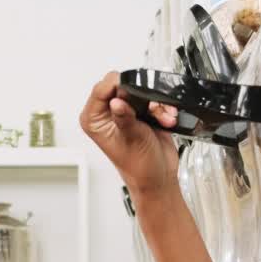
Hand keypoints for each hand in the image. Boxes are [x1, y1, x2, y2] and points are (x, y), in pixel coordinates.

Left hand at [79, 72, 178, 194]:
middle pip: (121, 84)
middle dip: (141, 95)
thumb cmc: (139, 167)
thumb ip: (124, 117)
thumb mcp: (131, 138)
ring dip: (155, 103)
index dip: (118, 86)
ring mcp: (124, 111)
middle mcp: (106, 113)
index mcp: (94, 119)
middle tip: (148, 110)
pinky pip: (152, 97)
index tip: (133, 93)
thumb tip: (117, 101)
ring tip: (161, 118)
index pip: (101, 88)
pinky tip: (166, 119)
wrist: (159, 177)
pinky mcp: (140, 111)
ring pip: (140, 89)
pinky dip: (162, 106)